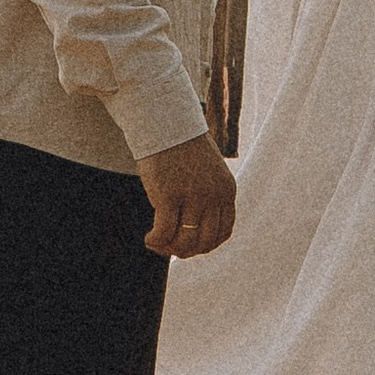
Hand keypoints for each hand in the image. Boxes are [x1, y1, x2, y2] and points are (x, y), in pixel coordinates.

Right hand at [138, 131, 237, 258]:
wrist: (166, 124)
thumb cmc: (183, 147)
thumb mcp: (209, 173)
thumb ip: (209, 197)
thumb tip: (194, 231)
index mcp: (226, 191)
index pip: (223, 232)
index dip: (205, 245)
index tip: (189, 244)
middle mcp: (213, 196)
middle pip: (204, 242)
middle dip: (186, 251)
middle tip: (169, 247)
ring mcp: (192, 197)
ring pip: (184, 241)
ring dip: (168, 249)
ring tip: (157, 243)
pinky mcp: (168, 196)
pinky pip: (163, 233)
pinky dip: (155, 241)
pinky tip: (148, 239)